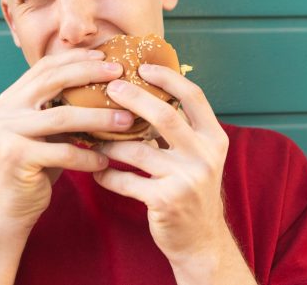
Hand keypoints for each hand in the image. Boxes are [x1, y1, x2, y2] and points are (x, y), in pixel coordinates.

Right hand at [0, 48, 133, 228]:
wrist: (11, 208)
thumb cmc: (39, 165)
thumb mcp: (49, 131)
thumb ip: (63, 106)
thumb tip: (108, 82)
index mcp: (11, 98)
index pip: (45, 67)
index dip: (75, 58)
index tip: (106, 56)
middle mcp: (3, 110)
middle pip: (52, 82)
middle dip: (90, 74)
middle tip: (120, 75)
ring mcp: (5, 132)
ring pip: (62, 117)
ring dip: (99, 118)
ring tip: (127, 120)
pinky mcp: (15, 157)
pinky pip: (62, 152)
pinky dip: (87, 157)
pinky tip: (105, 160)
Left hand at [92, 64, 234, 266]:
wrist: (201, 241)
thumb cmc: (192, 190)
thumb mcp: (198, 156)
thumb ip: (180, 129)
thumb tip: (145, 92)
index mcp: (214, 138)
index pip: (194, 96)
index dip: (168, 78)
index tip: (143, 66)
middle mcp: (205, 155)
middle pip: (164, 116)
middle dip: (133, 98)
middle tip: (110, 88)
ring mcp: (186, 179)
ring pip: (138, 149)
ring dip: (110, 142)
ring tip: (92, 135)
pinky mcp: (166, 201)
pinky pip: (127, 180)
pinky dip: (107, 174)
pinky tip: (96, 171)